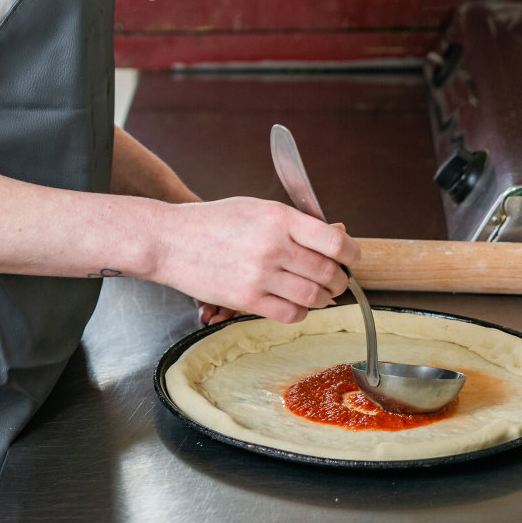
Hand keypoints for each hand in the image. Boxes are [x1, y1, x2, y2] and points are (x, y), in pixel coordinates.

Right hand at [154, 197, 359, 324]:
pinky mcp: (247, 299)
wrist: (170, 240)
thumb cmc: (214, 221)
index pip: (334, 241)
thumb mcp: (258, 208)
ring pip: (314, 297)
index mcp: (280, 217)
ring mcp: (260, 274)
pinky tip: (294, 302)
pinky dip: (301, 312)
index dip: (351, 253)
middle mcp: (274, 245)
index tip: (351, 257)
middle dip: (339, 280)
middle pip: (329, 272)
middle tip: (336, 279)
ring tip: (317, 292)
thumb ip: (296, 223)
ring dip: (324, 298)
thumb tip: (336, 238)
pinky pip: (291, 314)